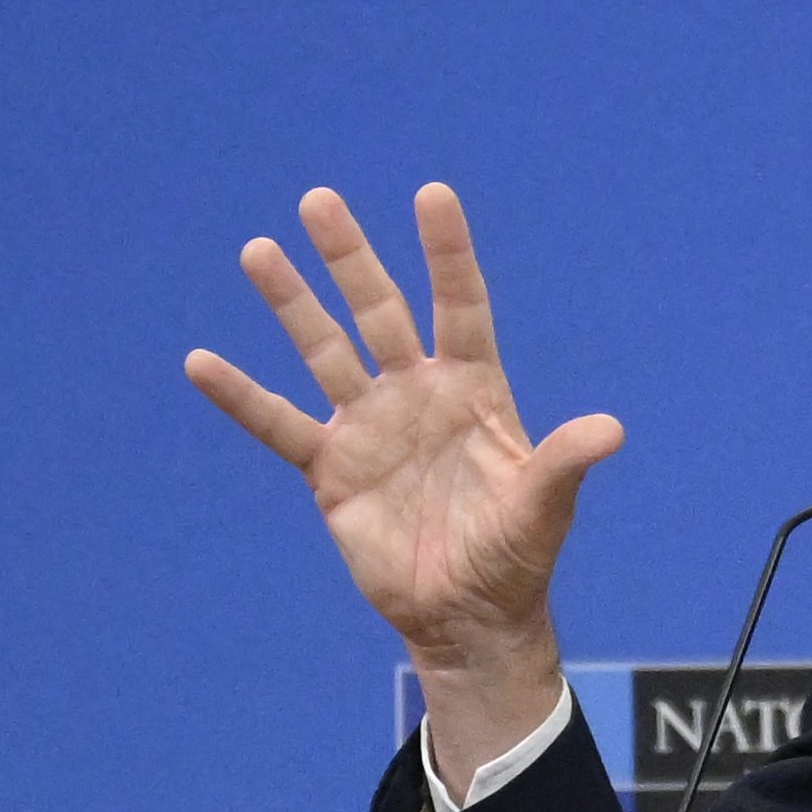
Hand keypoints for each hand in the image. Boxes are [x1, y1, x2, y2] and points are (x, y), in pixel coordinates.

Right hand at [184, 185, 620, 767]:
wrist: (467, 618)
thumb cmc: (515, 559)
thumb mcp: (544, 509)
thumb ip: (565, 463)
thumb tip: (611, 430)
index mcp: (475, 391)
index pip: (460, 307)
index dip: (447, 254)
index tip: (432, 194)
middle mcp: (417, 395)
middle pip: (379, 312)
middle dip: (351, 258)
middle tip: (319, 199)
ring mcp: (370, 428)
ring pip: (324, 351)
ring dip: (291, 303)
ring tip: (259, 250)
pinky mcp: (332, 470)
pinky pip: (279, 424)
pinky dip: (241, 396)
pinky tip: (200, 361)